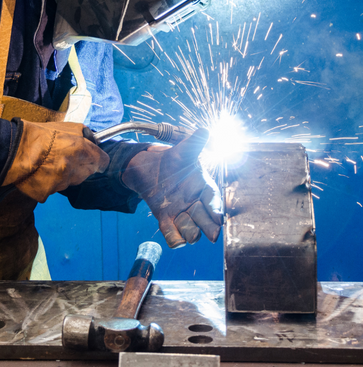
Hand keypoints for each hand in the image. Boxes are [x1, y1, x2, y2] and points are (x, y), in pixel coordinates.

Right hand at [3, 120, 108, 201]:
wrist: (14, 148)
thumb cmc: (38, 134)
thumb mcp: (66, 126)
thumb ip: (84, 135)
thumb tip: (94, 141)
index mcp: (81, 150)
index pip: (103, 162)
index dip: (99, 159)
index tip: (95, 159)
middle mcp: (74, 169)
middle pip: (88, 173)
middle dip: (81, 167)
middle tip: (66, 158)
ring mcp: (61, 183)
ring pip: (70, 182)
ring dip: (64, 175)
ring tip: (49, 164)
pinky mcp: (47, 193)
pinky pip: (53, 189)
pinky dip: (49, 183)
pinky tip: (40, 173)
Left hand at [122, 129, 222, 248]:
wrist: (150, 169)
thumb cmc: (172, 160)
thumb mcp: (182, 151)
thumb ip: (194, 143)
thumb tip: (205, 130)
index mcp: (204, 188)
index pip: (213, 200)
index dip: (215, 209)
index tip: (218, 218)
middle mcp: (196, 204)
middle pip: (206, 221)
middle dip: (208, 226)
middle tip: (210, 232)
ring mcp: (181, 214)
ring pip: (191, 231)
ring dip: (190, 231)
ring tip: (188, 228)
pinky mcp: (166, 220)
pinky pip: (173, 236)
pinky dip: (174, 238)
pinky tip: (173, 236)